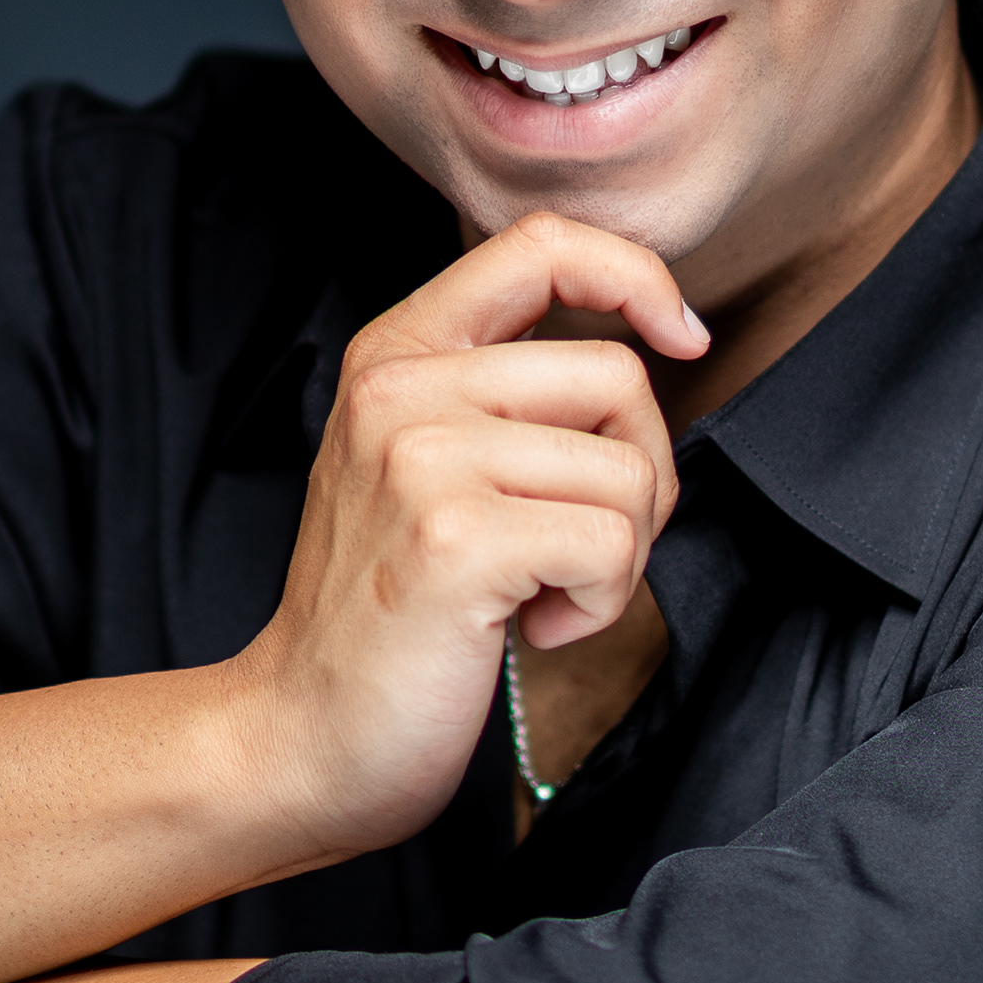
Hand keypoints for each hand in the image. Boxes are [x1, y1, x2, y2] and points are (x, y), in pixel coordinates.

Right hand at [238, 211, 702, 856]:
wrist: (300, 738)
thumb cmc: (387, 616)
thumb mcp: (425, 466)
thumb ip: (503, 394)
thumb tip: (649, 340)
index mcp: (397, 353)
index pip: (540, 244)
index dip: (635, 276)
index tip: (682, 336)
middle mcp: (401, 388)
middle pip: (617, 376)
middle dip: (640, 475)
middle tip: (579, 549)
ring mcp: (422, 459)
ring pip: (627, 467)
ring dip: (619, 555)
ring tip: (539, 594)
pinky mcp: (454, 539)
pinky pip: (612, 542)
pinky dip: (601, 603)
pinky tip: (532, 627)